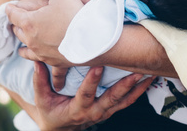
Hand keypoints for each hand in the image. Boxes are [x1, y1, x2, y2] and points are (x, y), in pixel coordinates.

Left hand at [7, 0, 83, 66]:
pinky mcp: (49, 60)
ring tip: (19, 32)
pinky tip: (24, 52)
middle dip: (16, 22)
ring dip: (21, 36)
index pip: (13, 14)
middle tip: (17, 17)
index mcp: (29, 22)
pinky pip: (32, 56)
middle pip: (17, 29)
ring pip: (24, 43)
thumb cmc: (74, 14)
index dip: (10, 8)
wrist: (91, 39)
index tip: (9, 6)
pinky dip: (27, 52)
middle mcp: (31, 39)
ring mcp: (39, 51)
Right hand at [32, 61, 154, 129]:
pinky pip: (128, 101)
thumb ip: (40, 81)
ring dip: (137, 88)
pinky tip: (149, 79)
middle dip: (124, 85)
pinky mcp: (111, 110)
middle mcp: (94, 112)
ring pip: (124, 101)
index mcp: (77, 110)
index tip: (98, 65)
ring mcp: (105, 112)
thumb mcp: (42, 99)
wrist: (61, 128)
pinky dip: (139, 91)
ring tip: (147, 73)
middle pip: (112, 99)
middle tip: (135, 72)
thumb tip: (37, 61)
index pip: (86, 94)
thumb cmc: (51, 111)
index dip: (92, 81)